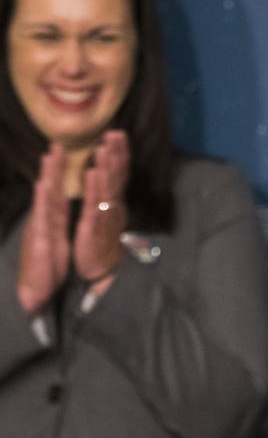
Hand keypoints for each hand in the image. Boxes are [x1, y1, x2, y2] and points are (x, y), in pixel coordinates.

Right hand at [16, 143, 69, 314]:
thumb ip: (57, 228)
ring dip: (48, 176)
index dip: (59, 176)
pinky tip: (44, 185)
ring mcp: (40, 229)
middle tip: (56, 145)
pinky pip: (43, 217)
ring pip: (45, 198)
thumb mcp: (56, 245)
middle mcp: (44, 222)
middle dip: (53, 167)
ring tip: (50, 157)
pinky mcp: (39, 240)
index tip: (62, 155)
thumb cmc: (46, 270)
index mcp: (51, 223)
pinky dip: (43, 200)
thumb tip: (59, 215)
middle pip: (49, 190)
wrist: (35, 293)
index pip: (57, 194)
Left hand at [71, 130, 128, 286]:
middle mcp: (115, 207)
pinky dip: (96, 188)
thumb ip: (112, 199)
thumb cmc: (103, 244)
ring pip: (109, 189)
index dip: (121, 154)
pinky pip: (96, 205)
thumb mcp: (109, 218)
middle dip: (117, 154)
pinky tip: (93, 173)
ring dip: (108, 166)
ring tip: (104, 147)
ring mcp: (107, 217)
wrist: (102, 272)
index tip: (119, 134)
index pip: (121, 175)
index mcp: (115, 203)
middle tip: (115, 132)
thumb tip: (113, 180)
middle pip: (118, 177)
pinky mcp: (95, 228)